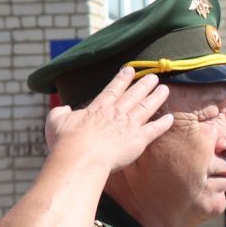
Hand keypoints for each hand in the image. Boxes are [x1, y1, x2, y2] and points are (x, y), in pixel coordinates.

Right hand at [43, 65, 172, 172]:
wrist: (81, 157)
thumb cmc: (66, 142)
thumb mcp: (55, 122)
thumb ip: (59, 112)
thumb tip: (62, 107)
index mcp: (98, 108)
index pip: (112, 90)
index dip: (122, 79)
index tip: (129, 70)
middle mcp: (116, 113)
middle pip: (133, 95)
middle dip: (143, 84)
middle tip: (153, 76)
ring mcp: (129, 125)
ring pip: (146, 107)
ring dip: (155, 97)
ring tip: (164, 88)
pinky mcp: (138, 140)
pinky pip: (154, 130)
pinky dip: (162, 124)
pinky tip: (170, 118)